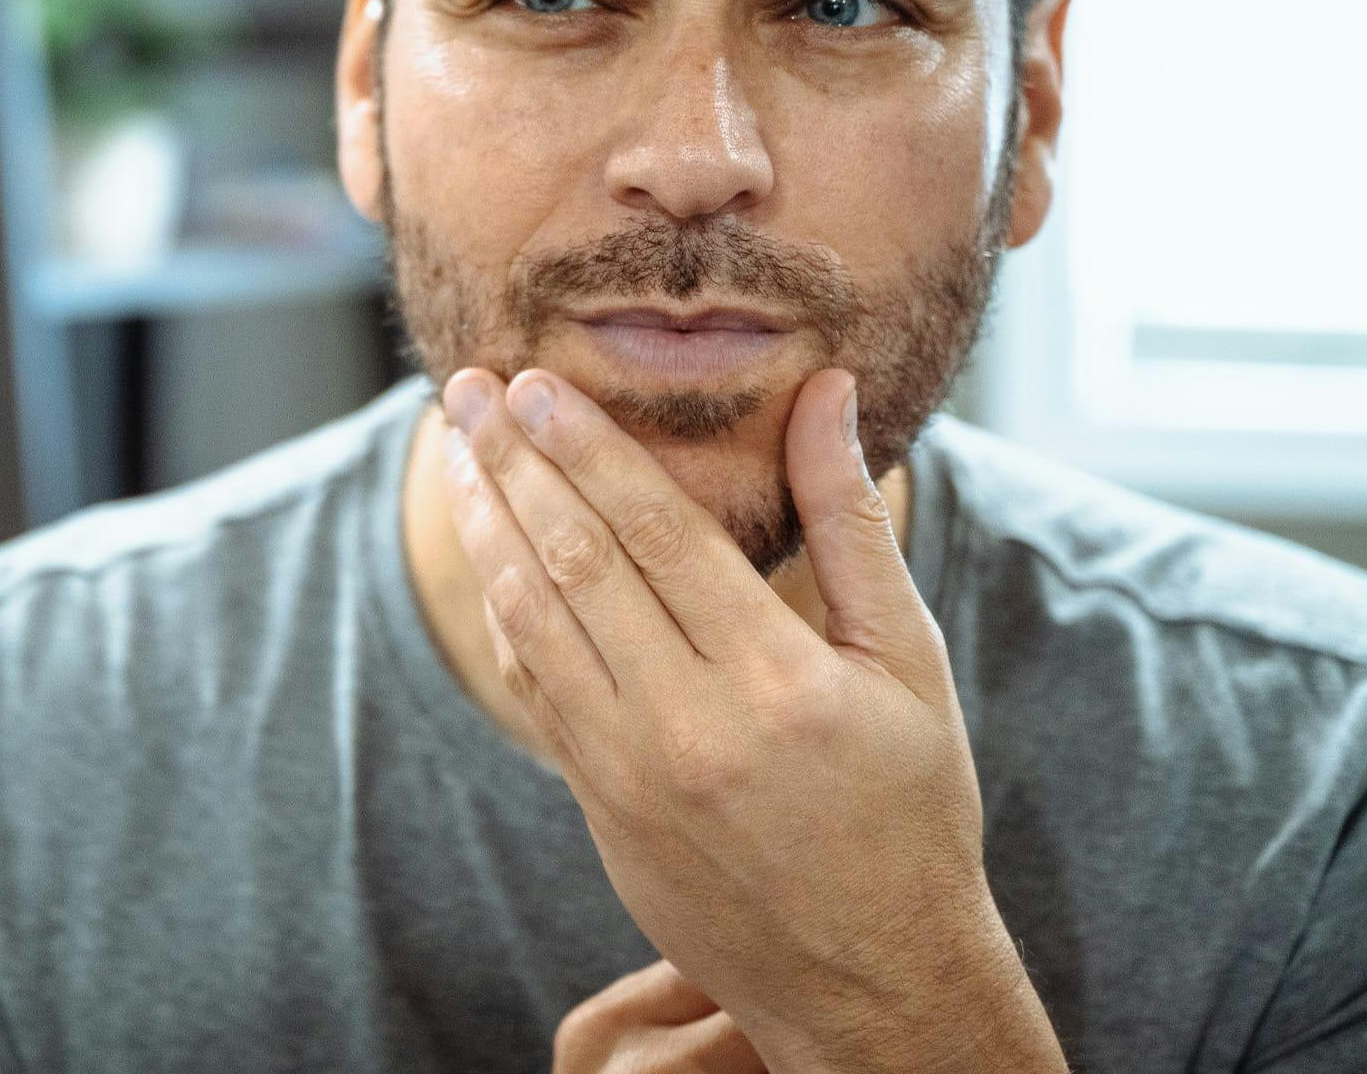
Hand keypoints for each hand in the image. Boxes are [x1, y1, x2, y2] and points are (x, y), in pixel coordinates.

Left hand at [442, 366, 1063, 1073]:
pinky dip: (502, 612)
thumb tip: (828, 391)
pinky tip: (489, 552)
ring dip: (486, 526)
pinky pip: (531, 690)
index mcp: (776, 679)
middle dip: (512, 465)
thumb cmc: (909, 807)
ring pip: (531, 623)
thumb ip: (851, 518)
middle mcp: (689, 725)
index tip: (534, 384)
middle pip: (574, 563)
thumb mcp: (908, 658)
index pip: (654, 532)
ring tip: (457, 453)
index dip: (585, 448)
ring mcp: (630, 774)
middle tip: (467, 392)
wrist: (873, 983)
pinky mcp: (600, 806)